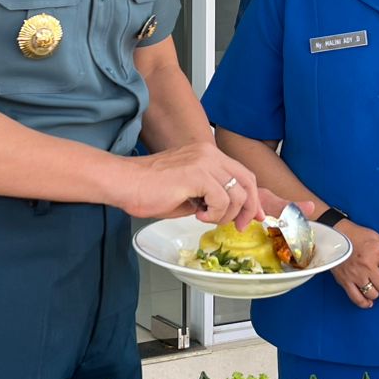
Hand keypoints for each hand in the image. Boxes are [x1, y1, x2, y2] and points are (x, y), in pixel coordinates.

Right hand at [114, 143, 263, 228]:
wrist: (124, 183)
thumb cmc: (148, 190)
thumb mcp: (188, 192)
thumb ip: (210, 195)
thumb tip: (229, 210)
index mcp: (207, 153)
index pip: (242, 173)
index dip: (252, 197)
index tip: (254, 215)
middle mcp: (209, 153)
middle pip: (247, 180)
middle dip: (249, 208)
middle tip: (241, 225)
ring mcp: (204, 161)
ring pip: (237, 193)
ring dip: (226, 214)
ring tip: (205, 217)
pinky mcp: (196, 173)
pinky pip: (222, 199)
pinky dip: (214, 214)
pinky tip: (196, 215)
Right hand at [332, 221, 378, 309]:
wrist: (334, 235)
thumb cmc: (359, 236)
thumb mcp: (378, 240)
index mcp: (378, 253)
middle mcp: (367, 264)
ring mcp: (355, 274)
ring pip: (373, 294)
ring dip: (376, 292)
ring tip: (373, 283)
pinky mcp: (344, 281)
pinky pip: (357, 299)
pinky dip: (365, 302)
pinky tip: (368, 299)